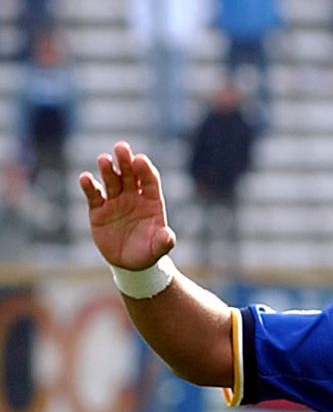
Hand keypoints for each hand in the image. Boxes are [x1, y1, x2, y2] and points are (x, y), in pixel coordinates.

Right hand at [79, 141, 175, 269]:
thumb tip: (168, 236)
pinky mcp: (98, 210)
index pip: (150, 181)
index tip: (140, 160)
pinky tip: (85, 178)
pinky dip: (89, 186)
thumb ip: (164, 242)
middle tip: (121, 147)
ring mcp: (115, 201)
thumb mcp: (158, 249)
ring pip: (112, 181)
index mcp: (152, 202)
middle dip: (126, 161)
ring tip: (104, 159)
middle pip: (130, 175)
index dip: (145, 170)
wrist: (129, 263)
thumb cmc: (148, 253)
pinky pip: (94, 195)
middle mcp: (133, 197)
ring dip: (108, 169)